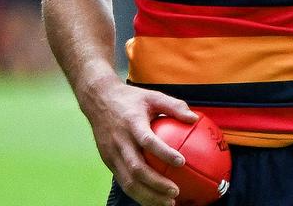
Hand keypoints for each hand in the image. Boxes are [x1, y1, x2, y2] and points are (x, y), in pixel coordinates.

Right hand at [82, 75, 197, 205]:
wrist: (97, 98)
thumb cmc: (129, 99)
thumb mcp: (152, 96)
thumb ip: (174, 106)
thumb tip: (195, 119)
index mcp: (131, 123)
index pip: (147, 140)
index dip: (164, 153)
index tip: (181, 162)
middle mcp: (120, 140)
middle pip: (137, 168)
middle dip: (157, 184)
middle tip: (176, 192)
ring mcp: (111, 153)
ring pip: (128, 181)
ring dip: (148, 196)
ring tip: (168, 203)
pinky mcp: (107, 161)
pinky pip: (123, 182)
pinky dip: (139, 194)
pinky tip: (154, 200)